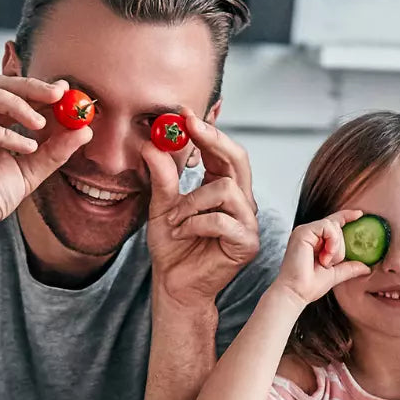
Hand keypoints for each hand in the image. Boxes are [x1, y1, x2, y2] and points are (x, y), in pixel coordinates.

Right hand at [0, 77, 93, 247]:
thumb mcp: (30, 171)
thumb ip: (54, 151)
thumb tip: (84, 131)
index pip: (11, 91)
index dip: (38, 88)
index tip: (65, 90)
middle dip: (30, 87)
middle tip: (58, 95)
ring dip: (16, 105)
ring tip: (40, 124)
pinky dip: (3, 133)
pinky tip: (25, 147)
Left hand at [143, 110, 262, 306]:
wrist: (174, 285)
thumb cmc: (172, 247)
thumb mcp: (161, 206)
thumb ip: (162, 177)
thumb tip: (151, 144)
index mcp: (223, 187)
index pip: (223, 152)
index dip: (207, 131)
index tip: (185, 114)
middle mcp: (241, 201)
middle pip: (238, 159)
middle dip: (213, 140)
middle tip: (189, 127)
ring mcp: (248, 222)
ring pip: (226, 189)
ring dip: (192, 202)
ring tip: (174, 219)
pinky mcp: (247, 243)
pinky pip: (222, 220)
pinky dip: (195, 223)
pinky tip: (182, 233)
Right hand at [272, 210, 370, 306]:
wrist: (296, 293)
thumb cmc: (310, 286)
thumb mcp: (335, 274)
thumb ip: (350, 268)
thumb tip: (366, 267)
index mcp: (314, 240)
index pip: (333, 223)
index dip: (346, 216)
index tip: (360, 214)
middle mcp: (308, 233)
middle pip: (336, 226)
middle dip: (339, 248)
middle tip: (328, 263)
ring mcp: (304, 231)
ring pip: (333, 226)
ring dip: (335, 247)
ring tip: (325, 261)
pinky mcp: (302, 232)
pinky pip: (327, 226)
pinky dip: (331, 241)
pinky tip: (325, 255)